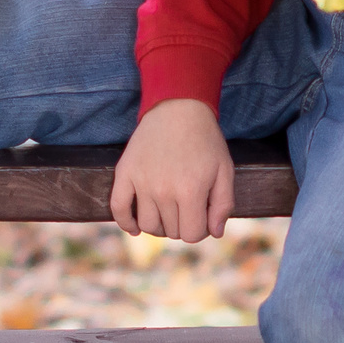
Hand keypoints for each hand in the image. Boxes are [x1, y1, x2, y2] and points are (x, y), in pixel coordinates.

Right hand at [111, 99, 233, 242]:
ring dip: (159, 226)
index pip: (191, 234)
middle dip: (182, 224)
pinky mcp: (125, 173)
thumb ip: (223, 204)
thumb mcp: (224, 170)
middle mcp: (163, 190)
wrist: (179, 108)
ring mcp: (141, 182)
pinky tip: (136, 228)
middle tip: (188, 207)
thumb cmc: (205, 140)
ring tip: (168, 213)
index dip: (200, 230)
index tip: (202, 217)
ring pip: (147, 225)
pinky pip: (118, 208)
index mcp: (190, 190)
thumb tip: (214, 233)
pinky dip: (126, 223)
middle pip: (171, 231)